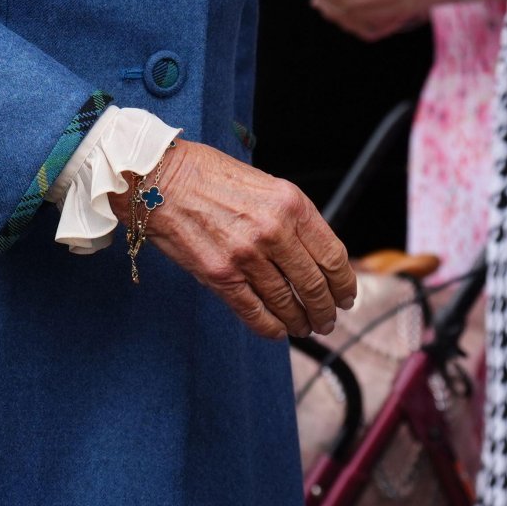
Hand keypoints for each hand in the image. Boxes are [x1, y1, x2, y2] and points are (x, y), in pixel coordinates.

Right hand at [119, 140, 354, 340]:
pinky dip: (271, 328)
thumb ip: (289, 217)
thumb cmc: (208, 175)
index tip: (346, 295)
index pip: (333, 256)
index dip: (344, 283)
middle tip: (327, 320)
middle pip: (314, 286)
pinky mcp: (221, 276)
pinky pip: (256, 313)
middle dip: (325, 309)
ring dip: (300, 322)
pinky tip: (278, 330)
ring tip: (304, 327)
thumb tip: (313, 254)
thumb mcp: (263, 183)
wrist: (160, 178)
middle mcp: (273, 231)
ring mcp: (247, 256)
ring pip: (287, 304)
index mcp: (290, 204)